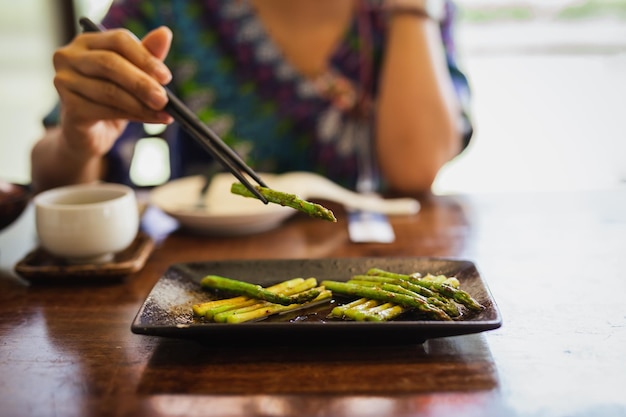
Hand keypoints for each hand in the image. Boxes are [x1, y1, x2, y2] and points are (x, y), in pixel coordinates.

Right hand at [52, 26, 173, 157]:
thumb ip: (147, 56)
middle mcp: (69, 56)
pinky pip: (105, 110)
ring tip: (163, 112)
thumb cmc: (113, 98)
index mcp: (88, 41)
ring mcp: (65, 81)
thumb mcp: (132, 75)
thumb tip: (165, 33)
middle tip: (164, 99)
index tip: (166, 77)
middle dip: (142, 83)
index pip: (118, 40)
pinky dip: (133, 115)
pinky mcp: (69, 107)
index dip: (145, 57)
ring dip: (141, 104)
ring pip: (109, 91)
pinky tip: (151, 119)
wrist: (92, 132)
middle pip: (110, 63)